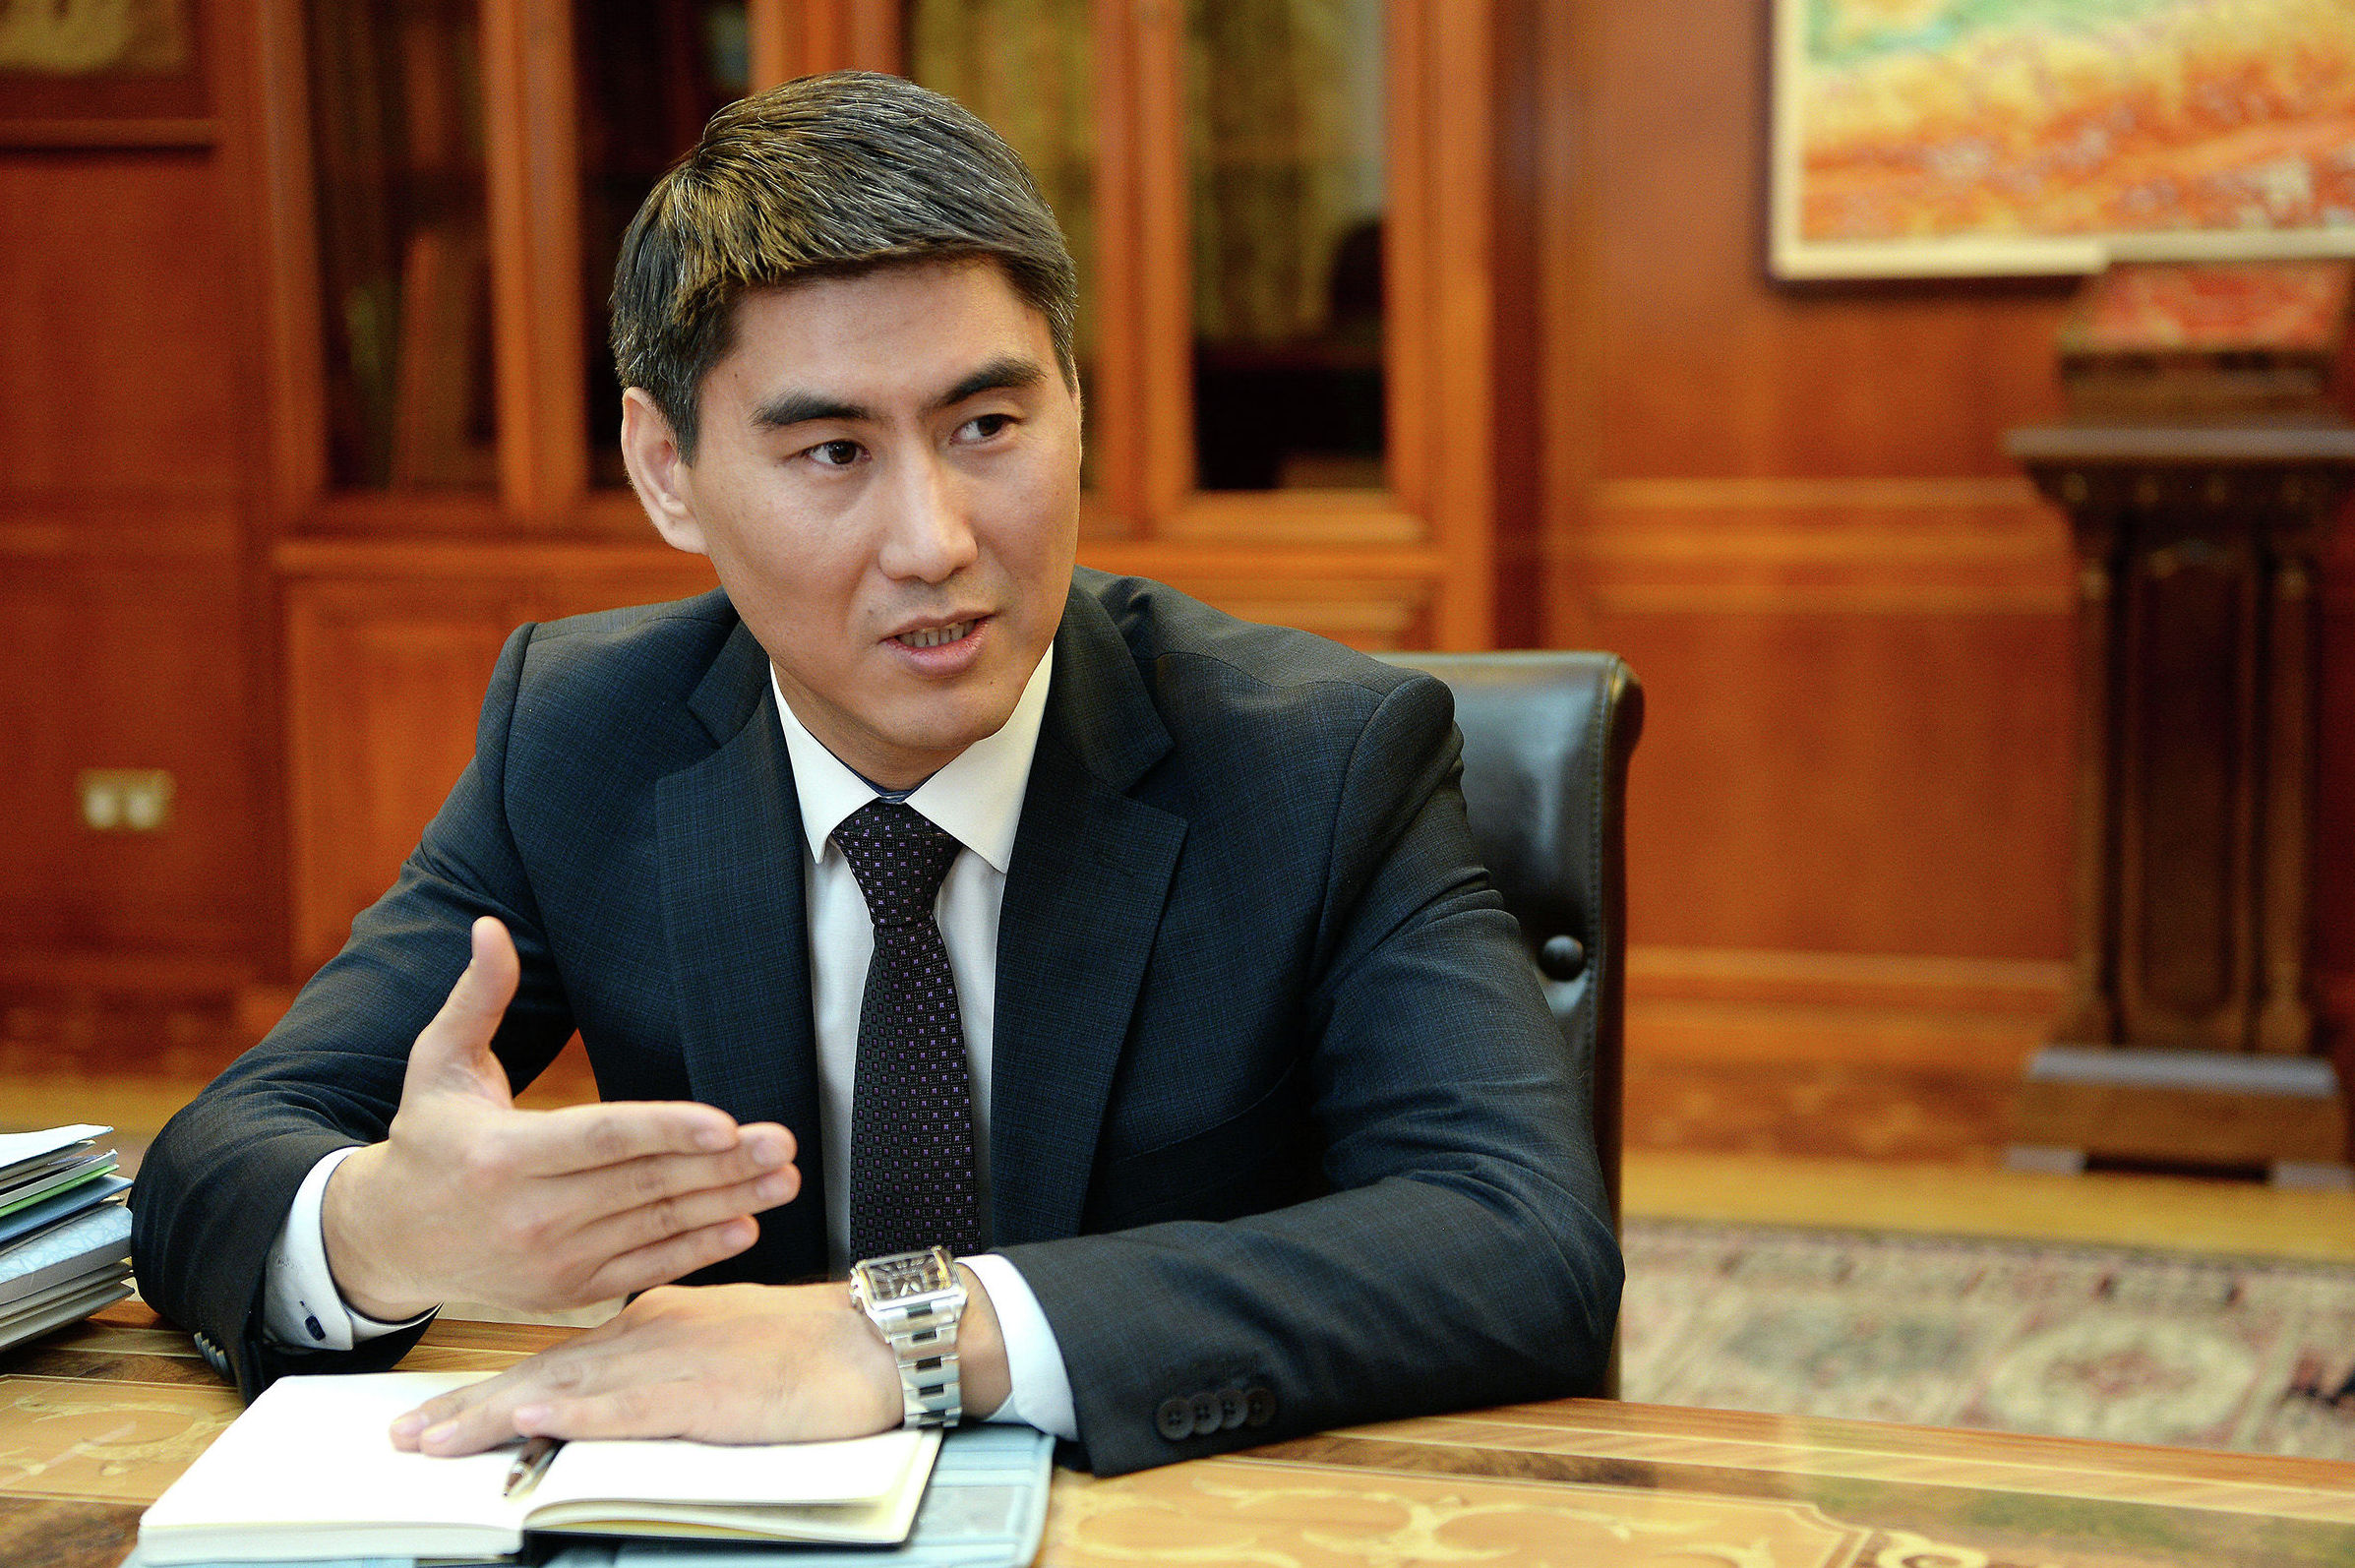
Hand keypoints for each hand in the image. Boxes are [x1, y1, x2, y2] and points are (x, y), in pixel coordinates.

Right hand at [322, 916, 799, 1320]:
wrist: (387, 1239)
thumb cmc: (425, 1138)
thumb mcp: (438, 1062)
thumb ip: (478, 997)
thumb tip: (489, 928)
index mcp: (501, 1154)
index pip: (600, 1139)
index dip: (666, 1131)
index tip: (726, 1123)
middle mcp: (528, 1215)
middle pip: (641, 1185)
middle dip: (720, 1165)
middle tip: (783, 1143)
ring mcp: (550, 1260)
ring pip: (653, 1228)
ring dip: (726, 1203)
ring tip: (782, 1178)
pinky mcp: (567, 1291)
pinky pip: (644, 1269)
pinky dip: (697, 1252)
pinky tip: (744, 1226)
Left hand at [387, 1272, 1008, 1453]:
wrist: (878, 1339)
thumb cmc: (814, 1349)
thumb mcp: (726, 1345)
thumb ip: (671, 1360)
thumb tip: (625, 1386)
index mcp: (658, 1322)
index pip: (559, 1357)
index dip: (494, 1388)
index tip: (440, 1415)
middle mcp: (653, 1334)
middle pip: (542, 1372)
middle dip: (467, 1408)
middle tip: (404, 1436)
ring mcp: (674, 1362)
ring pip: (565, 1389)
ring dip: (492, 1415)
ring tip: (432, 1438)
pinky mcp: (704, 1394)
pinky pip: (625, 1406)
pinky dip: (572, 1413)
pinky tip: (531, 1421)